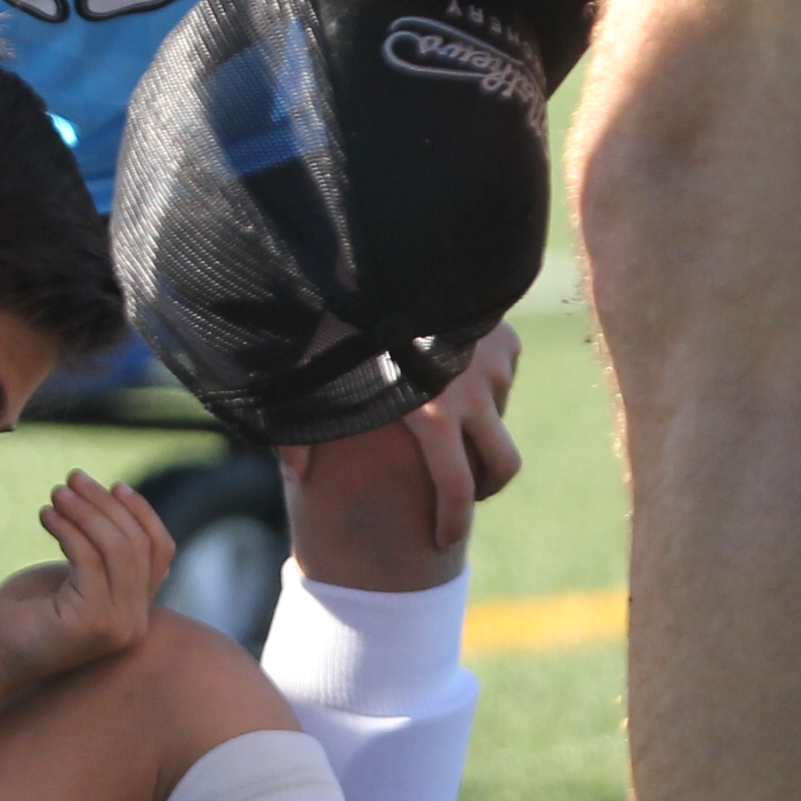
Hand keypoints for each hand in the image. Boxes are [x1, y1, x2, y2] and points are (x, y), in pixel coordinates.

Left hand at [0, 473, 171, 691]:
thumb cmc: (24, 612)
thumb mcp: (72, 575)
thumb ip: (101, 552)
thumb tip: (115, 500)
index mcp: (136, 610)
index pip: (160, 550)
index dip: (141, 513)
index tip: (113, 485)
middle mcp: (135, 622)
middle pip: (138, 544)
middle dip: (105, 504)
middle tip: (71, 479)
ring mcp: (117, 626)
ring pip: (118, 549)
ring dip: (86, 511)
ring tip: (56, 493)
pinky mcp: (91, 623)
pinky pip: (89, 559)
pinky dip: (68, 529)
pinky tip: (46, 515)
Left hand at [284, 318, 523, 549]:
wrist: (383, 258)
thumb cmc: (339, 317)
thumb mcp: (312, 372)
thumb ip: (300, 427)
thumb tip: (296, 475)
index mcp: (429, 414)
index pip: (456, 488)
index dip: (453, 522)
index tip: (446, 542)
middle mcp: (472, 393)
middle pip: (502, 465)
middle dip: (485, 488)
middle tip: (464, 493)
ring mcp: (494, 364)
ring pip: (498, 415)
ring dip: (478, 425)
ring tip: (440, 414)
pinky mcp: (504, 336)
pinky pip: (500, 374)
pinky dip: (482, 383)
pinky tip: (448, 370)